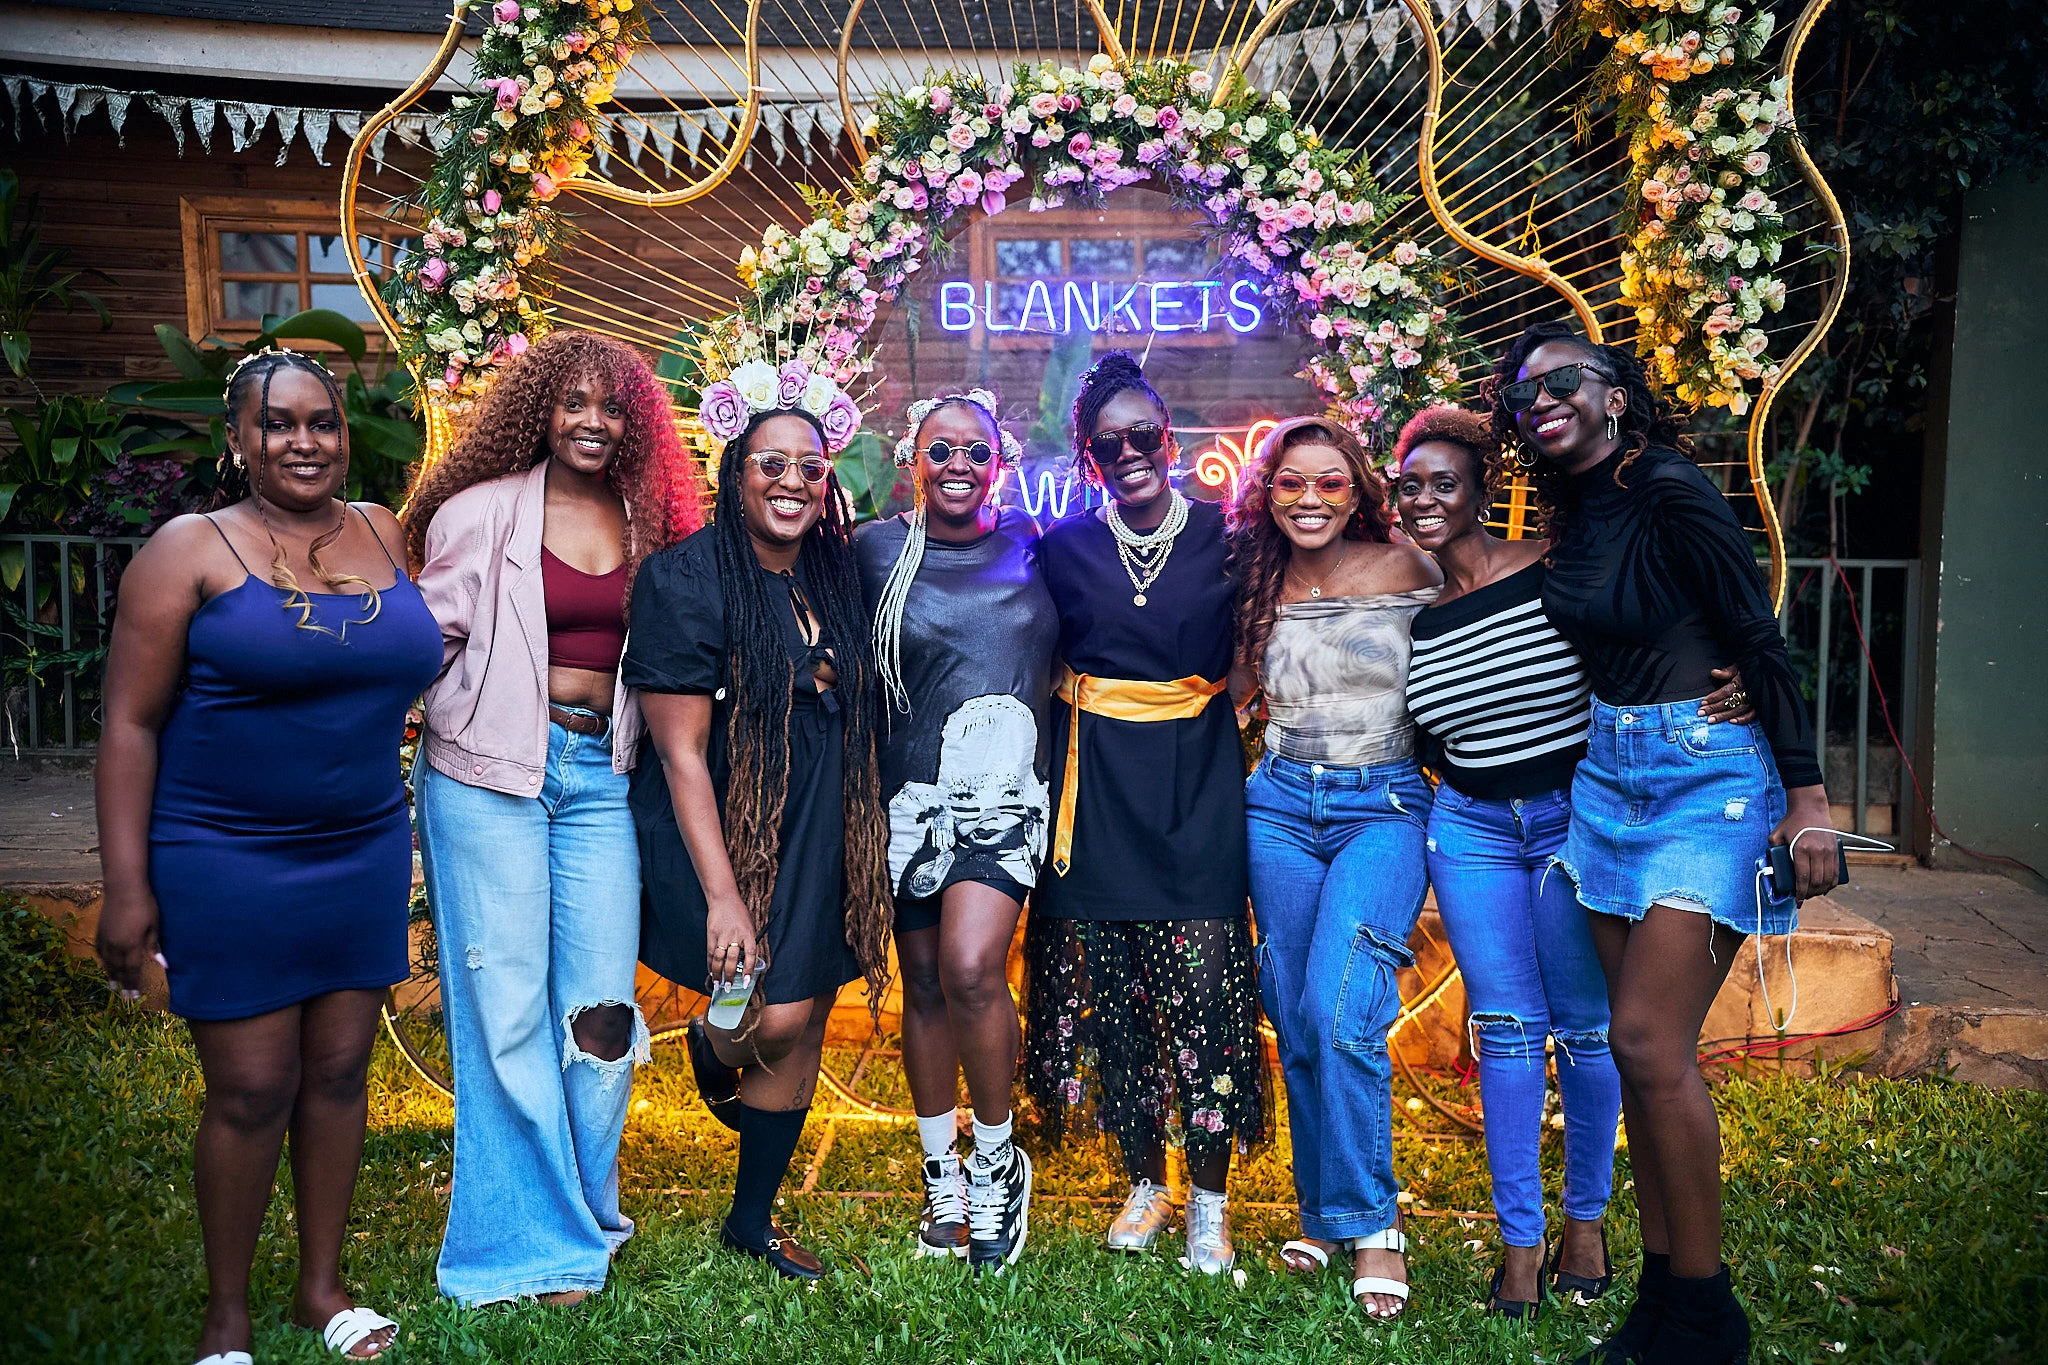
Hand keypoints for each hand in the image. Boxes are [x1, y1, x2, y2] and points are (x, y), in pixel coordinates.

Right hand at [95, 887, 163, 1000]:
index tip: (134, 997)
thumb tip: (162, 964)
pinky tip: (106, 965)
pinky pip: (100, 951)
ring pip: (108, 962)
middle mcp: (116, 945)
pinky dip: (104, 961)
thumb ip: (154, 946)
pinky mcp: (100, 931)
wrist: (123, 887)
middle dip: (123, 984)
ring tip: (113, 987)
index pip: (133, 970)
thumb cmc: (144, 904)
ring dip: (111, 975)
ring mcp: (106, 938)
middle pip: (119, 969)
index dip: (133, 984)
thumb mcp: (154, 925)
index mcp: (131, 944)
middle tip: (125, 998)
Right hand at [705, 895, 758, 990]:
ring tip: (718, 984)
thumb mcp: (750, 926)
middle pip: (732, 960)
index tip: (745, 981)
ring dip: (718, 974)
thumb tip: (750, 961)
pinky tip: (711, 972)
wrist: (724, 899)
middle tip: (729, 988)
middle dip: (730, 976)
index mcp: (748, 934)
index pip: (750, 955)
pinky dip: (710, 964)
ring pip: (719, 959)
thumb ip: (749, 942)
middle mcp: (735, 936)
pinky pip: (711, 953)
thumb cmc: (739, 913)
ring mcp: (722, 936)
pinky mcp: (711, 935)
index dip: (748, 969)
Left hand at [1702, 666, 1754, 725]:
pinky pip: (1752, 715)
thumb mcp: (1739, 666)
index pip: (1726, 691)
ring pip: (1738, 710)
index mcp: (1742, 681)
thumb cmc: (1750, 670)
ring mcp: (1754, 699)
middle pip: (1729, 701)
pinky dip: (1743, 719)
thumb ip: (1727, 671)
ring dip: (1724, 716)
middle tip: (1701, 713)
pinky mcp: (1760, 706)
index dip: (1714, 697)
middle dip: (1714, 708)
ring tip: (1711, 720)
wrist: (1767, 672)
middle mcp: (1748, 691)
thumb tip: (1714, 672)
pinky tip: (1731, 722)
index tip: (1703, 702)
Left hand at [1770, 786, 1839, 900]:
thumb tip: (1771, 866)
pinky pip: (1836, 871)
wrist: (1811, 807)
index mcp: (1801, 849)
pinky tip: (1825, 887)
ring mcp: (1828, 851)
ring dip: (1821, 890)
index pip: (1803, 877)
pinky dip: (1831, 882)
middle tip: (1804, 898)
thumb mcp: (1777, 834)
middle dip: (1810, 893)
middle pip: (1816, 881)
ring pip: (1828, 878)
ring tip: (1813, 894)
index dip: (1801, 892)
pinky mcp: (1835, 850)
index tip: (1798, 900)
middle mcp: (1817, 851)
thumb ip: (1773, 850)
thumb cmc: (1792, 821)